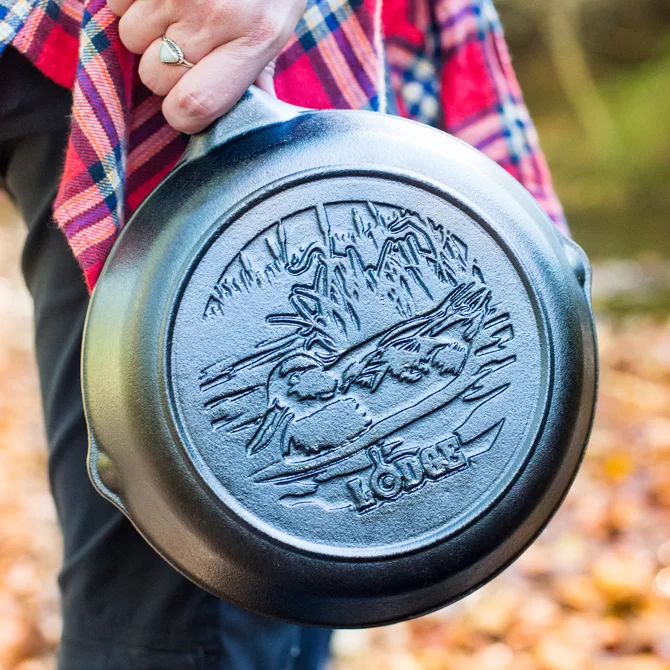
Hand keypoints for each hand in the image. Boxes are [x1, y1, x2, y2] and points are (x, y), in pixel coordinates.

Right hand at [108, 0, 306, 133]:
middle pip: (154, 76)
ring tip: (176, 7)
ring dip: (145, 30)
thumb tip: (251, 118)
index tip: (187, 104)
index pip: (193, 106)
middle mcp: (215, 13)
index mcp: (253, 39)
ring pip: (129, 37)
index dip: (181, 114)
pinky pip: (116, 1)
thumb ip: (258, 73)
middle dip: (162, 69)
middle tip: (184, 45)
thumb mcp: (279, 24)